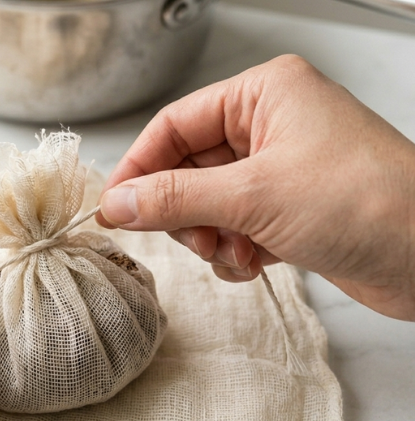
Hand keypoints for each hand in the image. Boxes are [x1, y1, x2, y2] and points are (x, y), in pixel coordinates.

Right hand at [97, 55, 414, 320]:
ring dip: (211, 236)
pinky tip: (256, 262)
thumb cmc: (369, 202)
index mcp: (264, 95)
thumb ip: (175, 199)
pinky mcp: (291, 208)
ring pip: (208, 202)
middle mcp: (271, 126)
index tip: (114, 207)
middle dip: (184, 211)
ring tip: (235, 251)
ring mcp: (282, 168)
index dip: (140, 168)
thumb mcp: (254, 196)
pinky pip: (235, 225)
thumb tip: (119, 203)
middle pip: (188, 167)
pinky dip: (235, 250)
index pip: (174, 124)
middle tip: (188, 237)